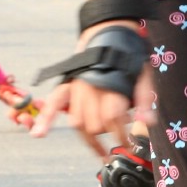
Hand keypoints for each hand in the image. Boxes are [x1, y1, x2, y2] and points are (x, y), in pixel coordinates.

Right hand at [30, 21, 151, 154]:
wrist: (111, 34)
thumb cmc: (129, 59)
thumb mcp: (144, 75)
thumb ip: (145, 99)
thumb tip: (147, 124)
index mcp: (111, 84)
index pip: (113, 118)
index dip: (122, 136)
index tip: (131, 148)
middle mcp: (91, 87)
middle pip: (95, 124)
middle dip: (109, 136)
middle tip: (122, 141)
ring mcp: (76, 87)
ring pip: (77, 122)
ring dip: (90, 140)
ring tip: (101, 152)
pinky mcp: (66, 86)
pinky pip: (53, 103)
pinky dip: (45, 119)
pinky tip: (38, 133)